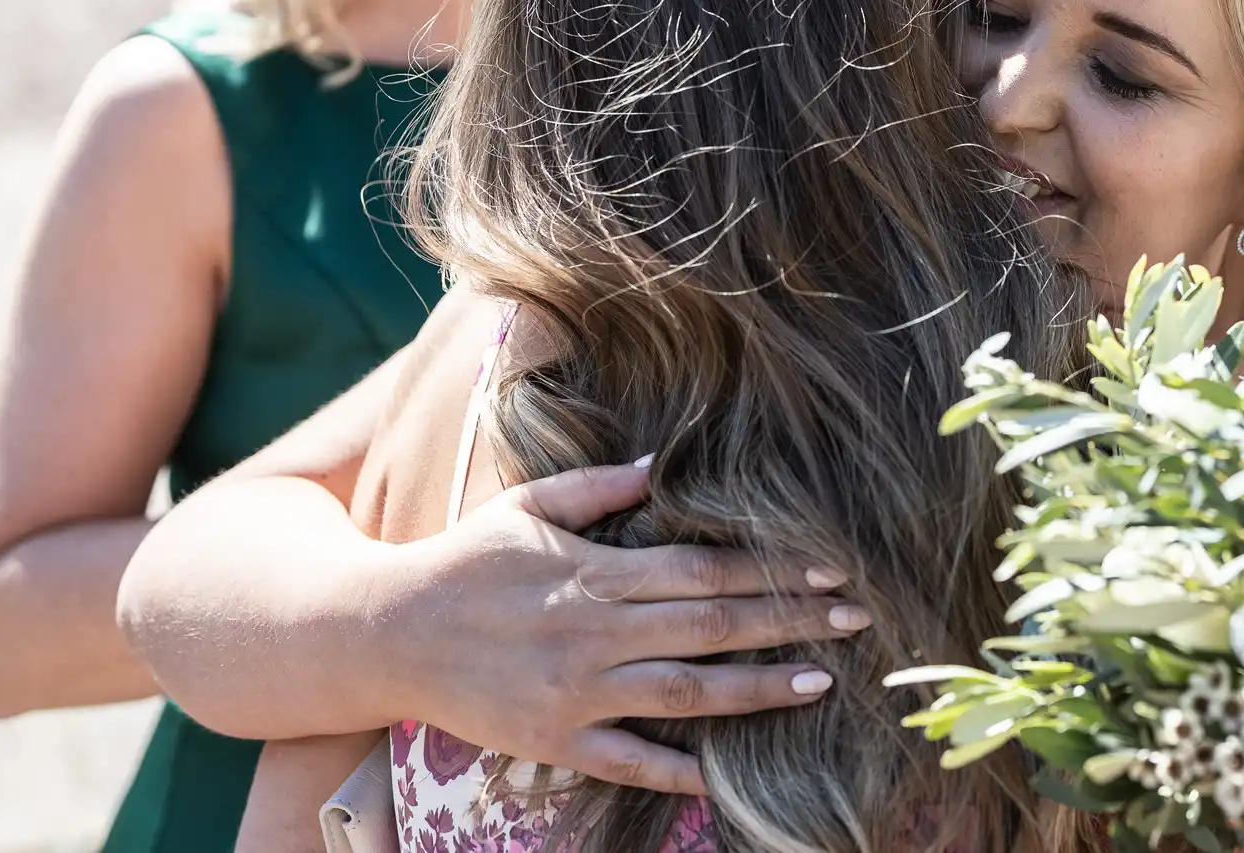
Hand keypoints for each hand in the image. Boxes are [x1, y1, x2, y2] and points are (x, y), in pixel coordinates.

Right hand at [378, 462, 867, 794]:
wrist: (387, 634)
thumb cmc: (466, 561)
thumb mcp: (528, 507)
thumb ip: (598, 489)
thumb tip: (663, 467)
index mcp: (596, 574)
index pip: (702, 570)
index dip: (770, 570)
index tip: (828, 566)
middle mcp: (595, 634)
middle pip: (711, 628)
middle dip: (789, 622)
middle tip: (856, 618)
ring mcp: (577, 693)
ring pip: (685, 695)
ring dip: (757, 690)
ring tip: (820, 684)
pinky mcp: (555, 740)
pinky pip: (628, 761)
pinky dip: (678, 771)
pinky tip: (728, 774)